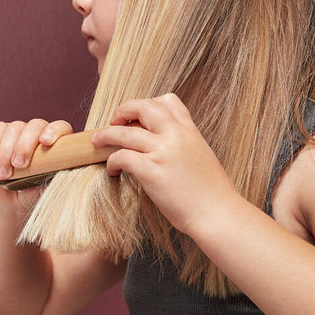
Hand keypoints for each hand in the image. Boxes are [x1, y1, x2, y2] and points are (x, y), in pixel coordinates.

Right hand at [0, 119, 72, 207]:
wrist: (14, 200)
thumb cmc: (36, 193)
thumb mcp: (50, 188)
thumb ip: (58, 175)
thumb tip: (64, 169)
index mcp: (58, 143)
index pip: (61, 127)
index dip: (53, 131)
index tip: (45, 142)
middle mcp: (40, 132)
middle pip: (35, 125)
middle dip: (25, 145)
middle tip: (19, 166)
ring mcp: (20, 131)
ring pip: (14, 128)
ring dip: (6, 152)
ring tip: (4, 175)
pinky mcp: (1, 133)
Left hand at [91, 94, 238, 235]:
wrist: (218, 213)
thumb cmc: (211, 193)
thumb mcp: (202, 155)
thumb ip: (183, 144)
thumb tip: (165, 144)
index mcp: (189, 130)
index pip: (168, 100)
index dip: (148, 104)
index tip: (137, 116)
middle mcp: (175, 136)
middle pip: (142, 107)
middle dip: (123, 110)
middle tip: (113, 121)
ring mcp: (162, 152)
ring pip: (124, 133)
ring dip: (105, 136)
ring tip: (97, 142)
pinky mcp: (151, 171)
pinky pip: (121, 157)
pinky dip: (111, 162)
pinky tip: (112, 170)